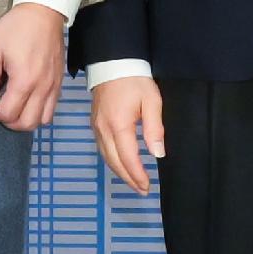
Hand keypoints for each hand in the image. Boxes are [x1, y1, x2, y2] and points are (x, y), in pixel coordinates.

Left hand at [0, 0, 69, 130]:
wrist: (44, 11)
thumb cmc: (16, 27)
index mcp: (24, 81)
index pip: (9, 114)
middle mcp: (42, 88)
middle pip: (27, 123)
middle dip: (9, 122)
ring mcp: (54, 86)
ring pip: (43, 120)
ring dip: (26, 119)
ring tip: (14, 106)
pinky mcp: (59, 82)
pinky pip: (52, 108)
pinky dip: (39, 111)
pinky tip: (27, 99)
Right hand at [89, 73, 163, 196]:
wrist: (113, 63)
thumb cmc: (135, 81)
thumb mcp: (152, 102)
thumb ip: (154, 129)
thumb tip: (157, 154)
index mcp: (119, 125)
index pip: (127, 158)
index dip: (137, 175)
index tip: (147, 186)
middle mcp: (104, 130)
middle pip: (114, 162)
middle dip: (128, 179)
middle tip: (142, 190)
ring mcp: (97, 127)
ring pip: (106, 157)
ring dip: (120, 172)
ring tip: (133, 182)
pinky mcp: (95, 124)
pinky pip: (102, 149)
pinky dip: (112, 161)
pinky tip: (120, 165)